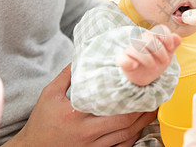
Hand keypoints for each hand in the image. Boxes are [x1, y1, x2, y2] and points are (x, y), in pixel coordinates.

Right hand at [2, 64, 156, 146]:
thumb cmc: (41, 122)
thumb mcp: (49, 95)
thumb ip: (67, 76)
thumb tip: (83, 57)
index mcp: (75, 115)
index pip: (111, 106)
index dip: (131, 97)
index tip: (141, 84)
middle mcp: (86, 134)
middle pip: (125, 122)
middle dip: (143, 109)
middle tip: (154, 95)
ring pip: (126, 136)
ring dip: (142, 122)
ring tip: (152, 108)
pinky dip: (133, 137)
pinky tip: (139, 127)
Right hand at [116, 25, 180, 85]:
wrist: (145, 75)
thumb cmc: (156, 60)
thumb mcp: (167, 53)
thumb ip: (173, 44)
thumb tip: (177, 37)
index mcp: (153, 36)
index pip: (160, 29)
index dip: (167, 37)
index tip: (170, 48)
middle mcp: (141, 40)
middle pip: (151, 39)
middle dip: (161, 52)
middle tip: (165, 62)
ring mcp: (131, 50)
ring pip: (138, 48)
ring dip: (148, 60)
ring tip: (154, 68)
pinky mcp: (124, 61)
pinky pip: (122, 59)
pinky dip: (129, 62)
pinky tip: (135, 65)